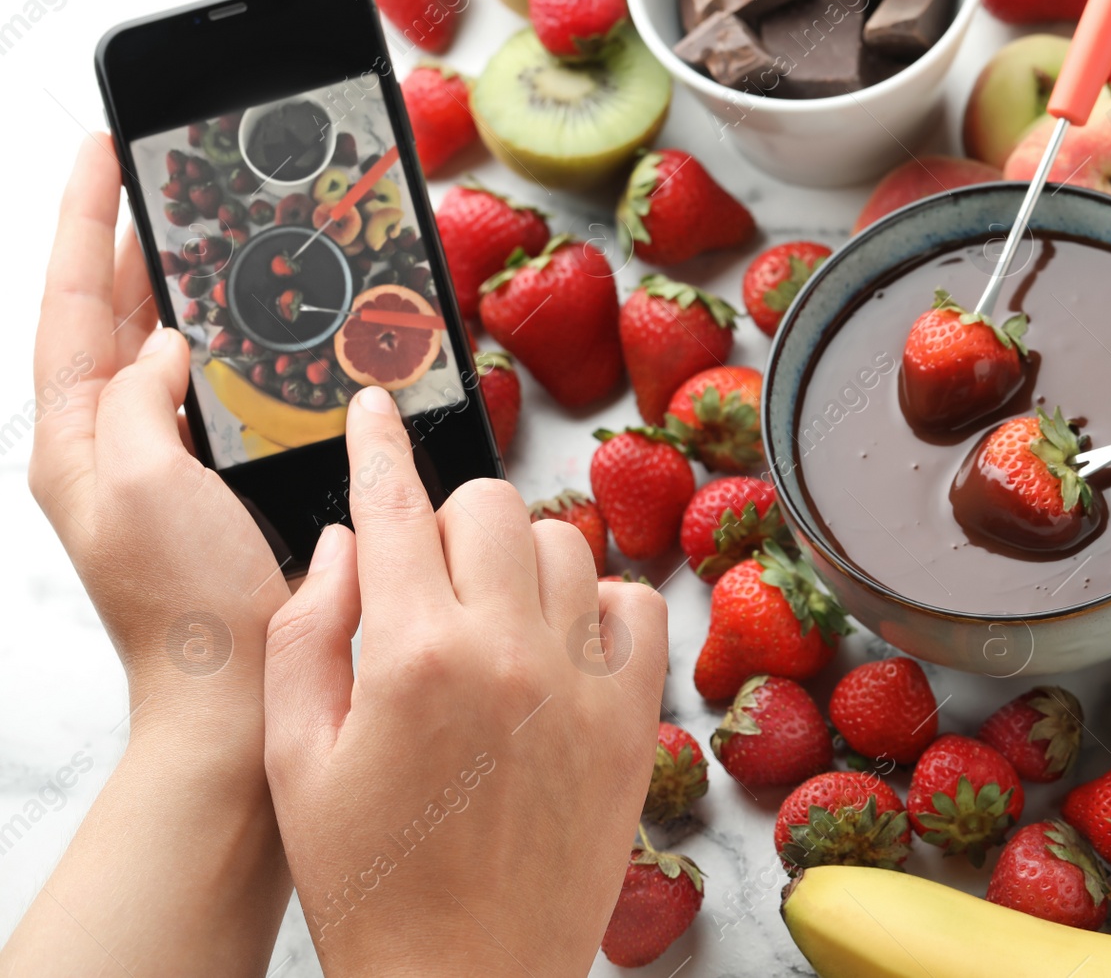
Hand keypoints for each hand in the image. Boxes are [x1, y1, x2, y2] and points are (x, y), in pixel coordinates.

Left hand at [4, 134, 290, 975]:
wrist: (235, 694)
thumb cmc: (186, 607)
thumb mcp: (141, 484)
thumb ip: (138, 398)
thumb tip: (166, 345)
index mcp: (76, 441)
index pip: (71, 305)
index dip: (87, 222)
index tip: (105, 151)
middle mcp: (112, 446)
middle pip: (112, 316)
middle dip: (135, 241)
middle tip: (168, 178)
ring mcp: (164, 465)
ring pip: (167, 350)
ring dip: (188, 290)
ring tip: (214, 233)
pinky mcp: (217, 484)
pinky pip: (217, 394)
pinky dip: (233, 349)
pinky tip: (265, 329)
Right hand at [264, 386, 667, 976]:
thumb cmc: (370, 880)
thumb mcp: (295, 760)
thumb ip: (308, 633)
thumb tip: (349, 537)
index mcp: (410, 656)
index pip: (395, 505)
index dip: (378, 443)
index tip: (377, 406)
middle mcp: (507, 652)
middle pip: (490, 507)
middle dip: (449, 520)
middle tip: (429, 573)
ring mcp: (582, 685)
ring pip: (565, 545)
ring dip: (522, 559)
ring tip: (492, 615)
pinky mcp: (632, 722)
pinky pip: (638, 605)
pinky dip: (601, 603)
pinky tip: (564, 641)